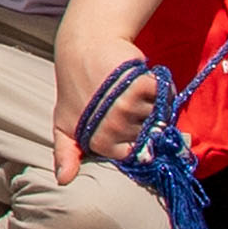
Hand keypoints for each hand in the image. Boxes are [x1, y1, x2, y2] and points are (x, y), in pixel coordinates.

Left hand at [50, 57, 162, 194]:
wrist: (84, 47)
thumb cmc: (74, 90)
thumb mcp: (64, 124)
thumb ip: (66, 154)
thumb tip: (63, 181)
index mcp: (97, 140)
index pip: (134, 156)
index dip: (134, 141)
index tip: (123, 125)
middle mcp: (114, 127)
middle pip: (148, 137)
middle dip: (142, 122)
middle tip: (122, 103)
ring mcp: (128, 107)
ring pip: (158, 118)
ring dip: (151, 105)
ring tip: (129, 92)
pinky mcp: (142, 85)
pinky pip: (164, 98)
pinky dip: (159, 90)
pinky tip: (142, 82)